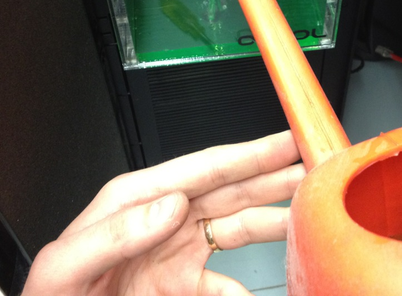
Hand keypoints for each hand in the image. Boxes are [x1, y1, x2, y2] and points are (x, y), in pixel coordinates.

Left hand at [22, 130, 304, 295]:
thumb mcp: (67, 264)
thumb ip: (118, 231)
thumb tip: (173, 202)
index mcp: (142, 197)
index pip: (206, 168)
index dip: (251, 152)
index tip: (285, 142)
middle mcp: (167, 216)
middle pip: (234, 189)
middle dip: (276, 175)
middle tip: (313, 164)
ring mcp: (178, 250)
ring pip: (240, 225)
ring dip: (274, 219)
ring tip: (306, 212)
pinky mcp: (183, 284)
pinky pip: (228, 281)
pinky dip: (249, 286)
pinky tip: (262, 289)